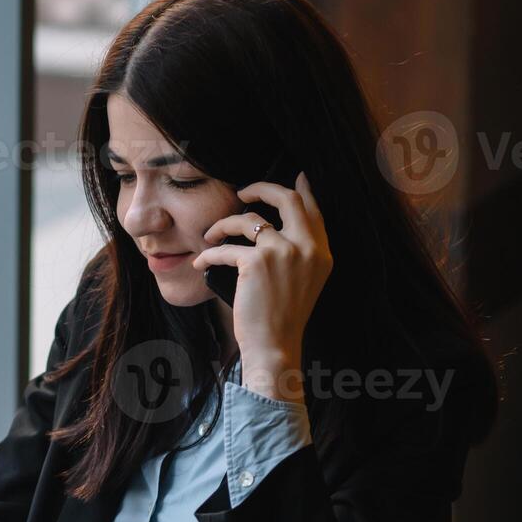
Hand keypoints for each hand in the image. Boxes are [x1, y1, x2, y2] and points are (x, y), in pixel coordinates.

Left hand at [193, 172, 331, 401]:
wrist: (276, 345)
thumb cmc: (283, 317)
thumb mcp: (305, 281)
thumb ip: (300, 252)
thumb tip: (277, 226)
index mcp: (321, 252)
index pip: (313, 209)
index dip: (303, 189)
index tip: (296, 176)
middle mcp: (306, 247)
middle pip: (286, 198)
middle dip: (261, 187)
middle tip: (242, 190)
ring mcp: (282, 252)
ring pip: (248, 218)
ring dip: (223, 224)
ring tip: (211, 235)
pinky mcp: (256, 262)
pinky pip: (225, 248)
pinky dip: (208, 254)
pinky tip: (201, 262)